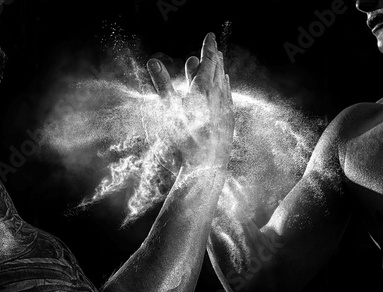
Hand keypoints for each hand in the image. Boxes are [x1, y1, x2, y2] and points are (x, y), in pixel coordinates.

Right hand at [146, 33, 233, 174]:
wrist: (205, 165)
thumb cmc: (184, 138)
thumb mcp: (169, 109)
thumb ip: (162, 83)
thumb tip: (153, 60)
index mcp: (204, 89)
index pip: (208, 61)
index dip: (208, 46)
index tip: (209, 35)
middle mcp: (219, 96)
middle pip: (218, 70)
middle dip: (215, 57)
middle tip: (214, 47)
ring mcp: (226, 109)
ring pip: (225, 84)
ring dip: (221, 72)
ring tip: (221, 65)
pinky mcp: (229, 121)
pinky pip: (229, 98)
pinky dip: (226, 88)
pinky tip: (226, 90)